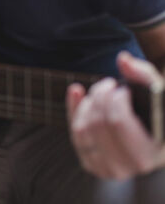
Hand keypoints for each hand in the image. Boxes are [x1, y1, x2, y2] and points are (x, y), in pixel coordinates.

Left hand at [66, 51, 164, 179]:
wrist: (154, 136)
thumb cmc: (158, 114)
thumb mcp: (158, 93)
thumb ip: (144, 74)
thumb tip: (122, 60)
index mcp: (149, 154)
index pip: (117, 121)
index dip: (115, 99)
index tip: (122, 89)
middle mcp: (128, 167)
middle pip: (98, 123)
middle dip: (100, 96)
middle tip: (109, 85)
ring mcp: (107, 169)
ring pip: (82, 129)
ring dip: (88, 102)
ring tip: (102, 92)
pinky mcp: (91, 164)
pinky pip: (73, 134)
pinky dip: (74, 109)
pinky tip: (78, 91)